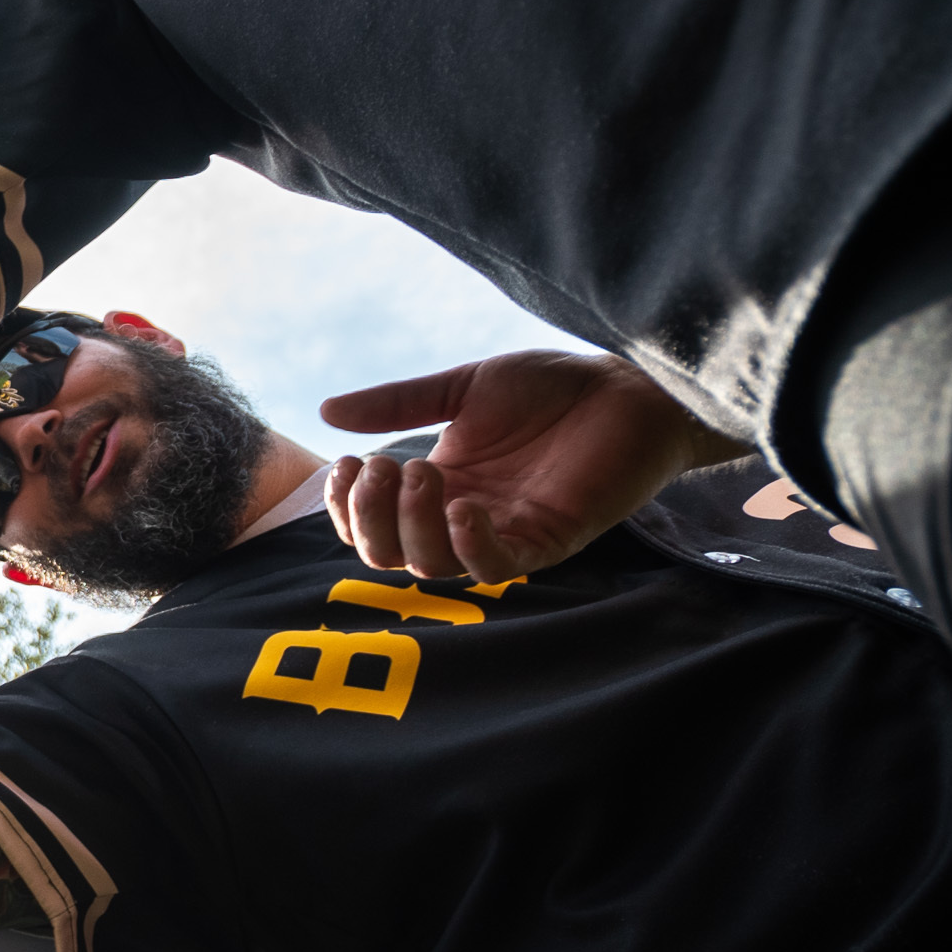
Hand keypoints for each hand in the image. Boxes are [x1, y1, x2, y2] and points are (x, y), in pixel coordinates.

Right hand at [321, 352, 746, 580]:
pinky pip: (497, 566)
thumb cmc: (551, 387)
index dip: (346, 505)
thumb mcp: (461, 388)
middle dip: (370, 517)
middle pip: (390, 554)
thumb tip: (325, 413)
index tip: (348, 463)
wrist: (626, 385)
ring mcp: (502, 533)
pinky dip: (470, 546)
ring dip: (411, 526)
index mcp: (436, 488)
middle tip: (382, 468)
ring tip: (418, 473)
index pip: (370, 524)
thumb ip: (398, 404)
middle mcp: (461, 519)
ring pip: (432, 566)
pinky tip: (462, 508)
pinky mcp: (547, 541)